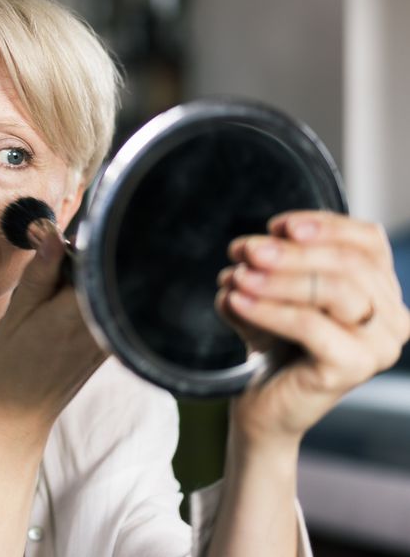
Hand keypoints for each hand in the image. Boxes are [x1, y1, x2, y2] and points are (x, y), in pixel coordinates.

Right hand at [0, 221, 106, 441]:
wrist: (18, 417)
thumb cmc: (8, 367)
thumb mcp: (15, 313)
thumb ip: (40, 272)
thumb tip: (54, 232)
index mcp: (75, 314)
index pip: (94, 259)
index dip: (75, 244)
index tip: (50, 243)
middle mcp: (100, 326)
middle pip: (103, 272)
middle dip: (77, 260)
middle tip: (46, 264)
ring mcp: (108, 338)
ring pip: (104, 288)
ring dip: (80, 280)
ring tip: (49, 291)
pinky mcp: (109, 345)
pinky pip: (104, 306)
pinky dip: (85, 297)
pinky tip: (60, 306)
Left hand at [216, 210, 409, 447]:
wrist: (262, 406)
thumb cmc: (274, 343)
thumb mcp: (277, 292)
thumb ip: (275, 263)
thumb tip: (251, 248)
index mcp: (383, 292)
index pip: (367, 241)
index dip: (324, 225)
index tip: (276, 225)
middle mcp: (394, 319)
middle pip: (349, 264)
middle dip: (291, 252)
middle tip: (244, 249)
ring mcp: (379, 346)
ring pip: (335, 290)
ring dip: (279, 277)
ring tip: (238, 275)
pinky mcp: (354, 368)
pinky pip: (310, 325)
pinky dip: (268, 308)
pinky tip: (236, 301)